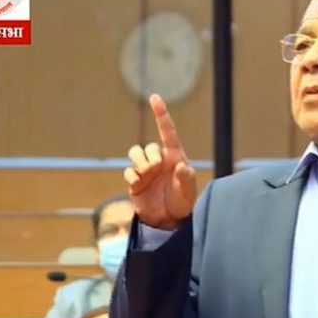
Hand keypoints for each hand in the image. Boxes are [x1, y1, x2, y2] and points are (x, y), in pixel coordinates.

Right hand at [124, 94, 196, 229]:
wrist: (169, 220)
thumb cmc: (183, 200)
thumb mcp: (189, 189)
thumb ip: (186, 177)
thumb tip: (180, 165)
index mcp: (174, 156)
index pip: (167, 131)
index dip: (161, 113)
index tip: (154, 97)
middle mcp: (158, 160)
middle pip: (148, 146)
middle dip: (150, 155)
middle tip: (156, 167)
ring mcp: (146, 171)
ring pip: (134, 153)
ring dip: (139, 161)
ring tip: (146, 173)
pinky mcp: (135, 182)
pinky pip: (128, 172)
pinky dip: (132, 176)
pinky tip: (138, 184)